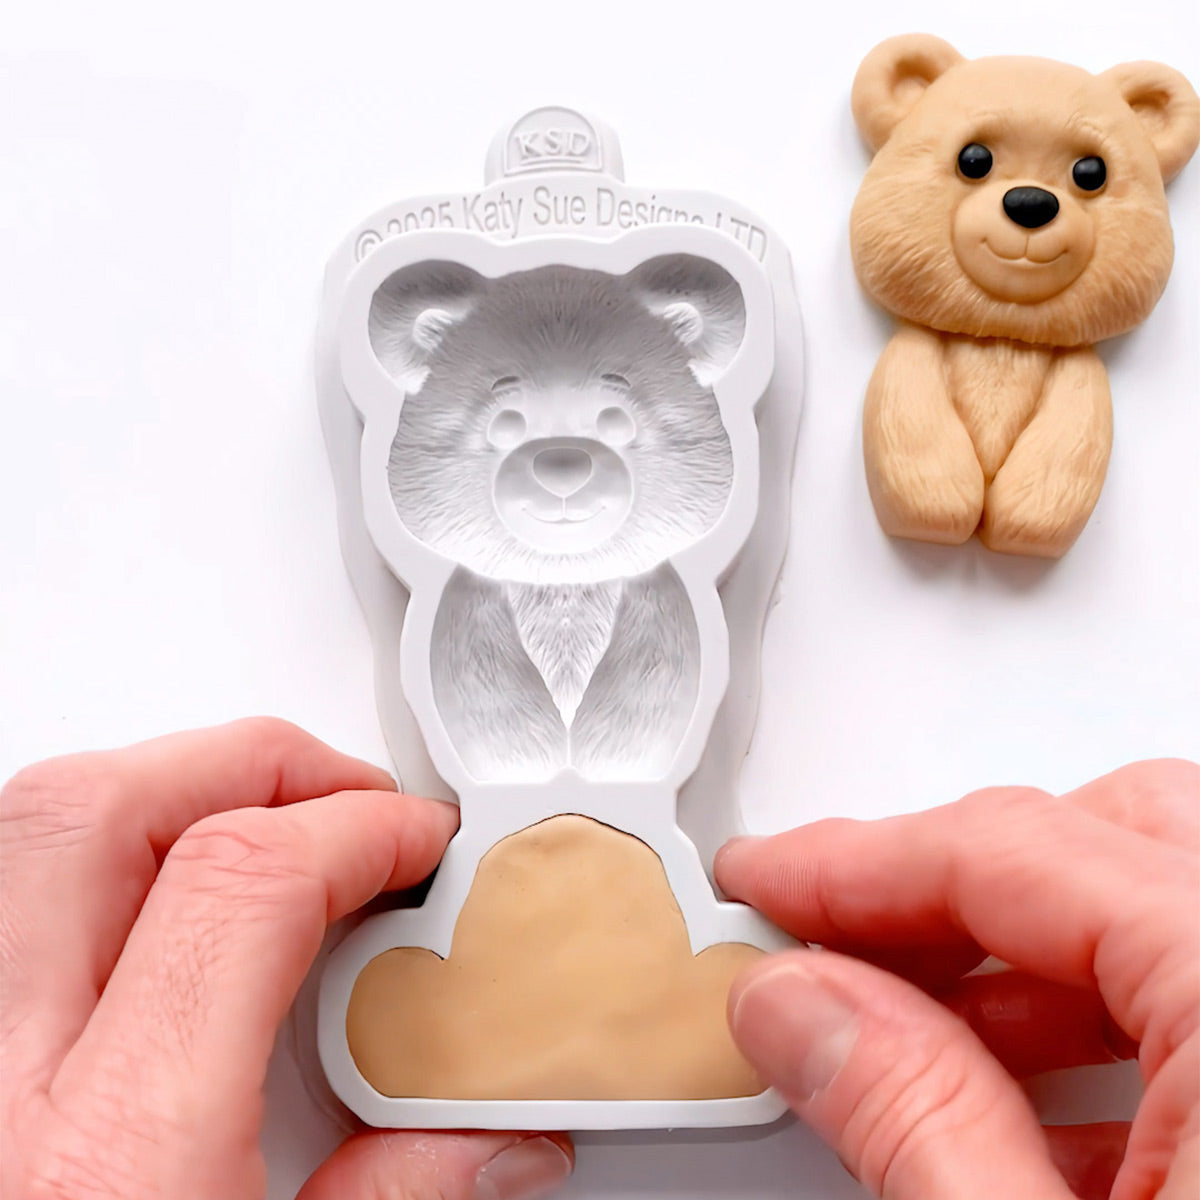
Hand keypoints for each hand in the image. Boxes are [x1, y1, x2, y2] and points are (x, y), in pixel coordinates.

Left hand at [0, 718, 572, 1199]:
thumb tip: (504, 1137)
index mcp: (111, 1162)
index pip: (241, 885)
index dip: (358, 826)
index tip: (418, 843)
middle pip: (101, 810)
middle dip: (252, 765)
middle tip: (342, 802)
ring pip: (24, 830)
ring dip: (162, 798)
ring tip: (257, 833)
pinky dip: (87, 869)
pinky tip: (149, 912)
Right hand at [717, 759, 1198, 1199]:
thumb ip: (920, 1120)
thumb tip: (801, 1008)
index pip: (1017, 850)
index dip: (857, 862)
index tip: (764, 884)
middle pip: (1104, 836)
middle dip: (939, 879)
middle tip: (821, 933)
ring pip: (1153, 914)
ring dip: (1007, 957)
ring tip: (883, 1026)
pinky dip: (1094, 1027)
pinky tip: (1000, 1103)